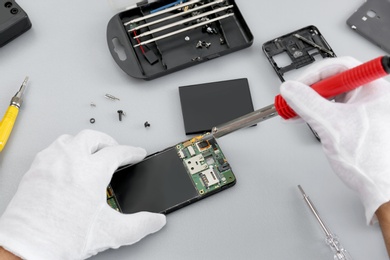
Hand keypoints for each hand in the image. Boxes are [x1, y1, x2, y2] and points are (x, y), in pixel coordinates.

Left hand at [0, 130, 165, 259]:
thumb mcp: (111, 233)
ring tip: (91, 153)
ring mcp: (50, 163)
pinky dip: (64, 151)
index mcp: (91, 172)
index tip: (137, 154)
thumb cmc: (61, 238)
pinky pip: (52, 149)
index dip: (132, 152)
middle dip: (109, 141)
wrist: (27, 247)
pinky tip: (67, 162)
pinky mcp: (35, 170)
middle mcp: (70, 161)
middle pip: (93, 137)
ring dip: (84, 143)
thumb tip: (155, 221)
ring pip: (70, 139)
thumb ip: (140, 225)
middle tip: (116, 150)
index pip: (118, 152)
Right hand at [280, 57, 389, 223]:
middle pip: (335, 81)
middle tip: (294, 99)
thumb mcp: (331, 125)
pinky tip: (307, 120)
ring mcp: (366, 109)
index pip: (340, 67)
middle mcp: (372, 96)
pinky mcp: (358, 121)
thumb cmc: (371, 160)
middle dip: (310, 91)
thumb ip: (307, 103)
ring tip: (297, 113)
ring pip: (333, 96)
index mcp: (375, 88)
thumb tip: (290, 89)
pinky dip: (318, 113)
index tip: (297, 86)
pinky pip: (334, 109)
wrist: (380, 186)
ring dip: (312, 103)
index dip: (314, 75)